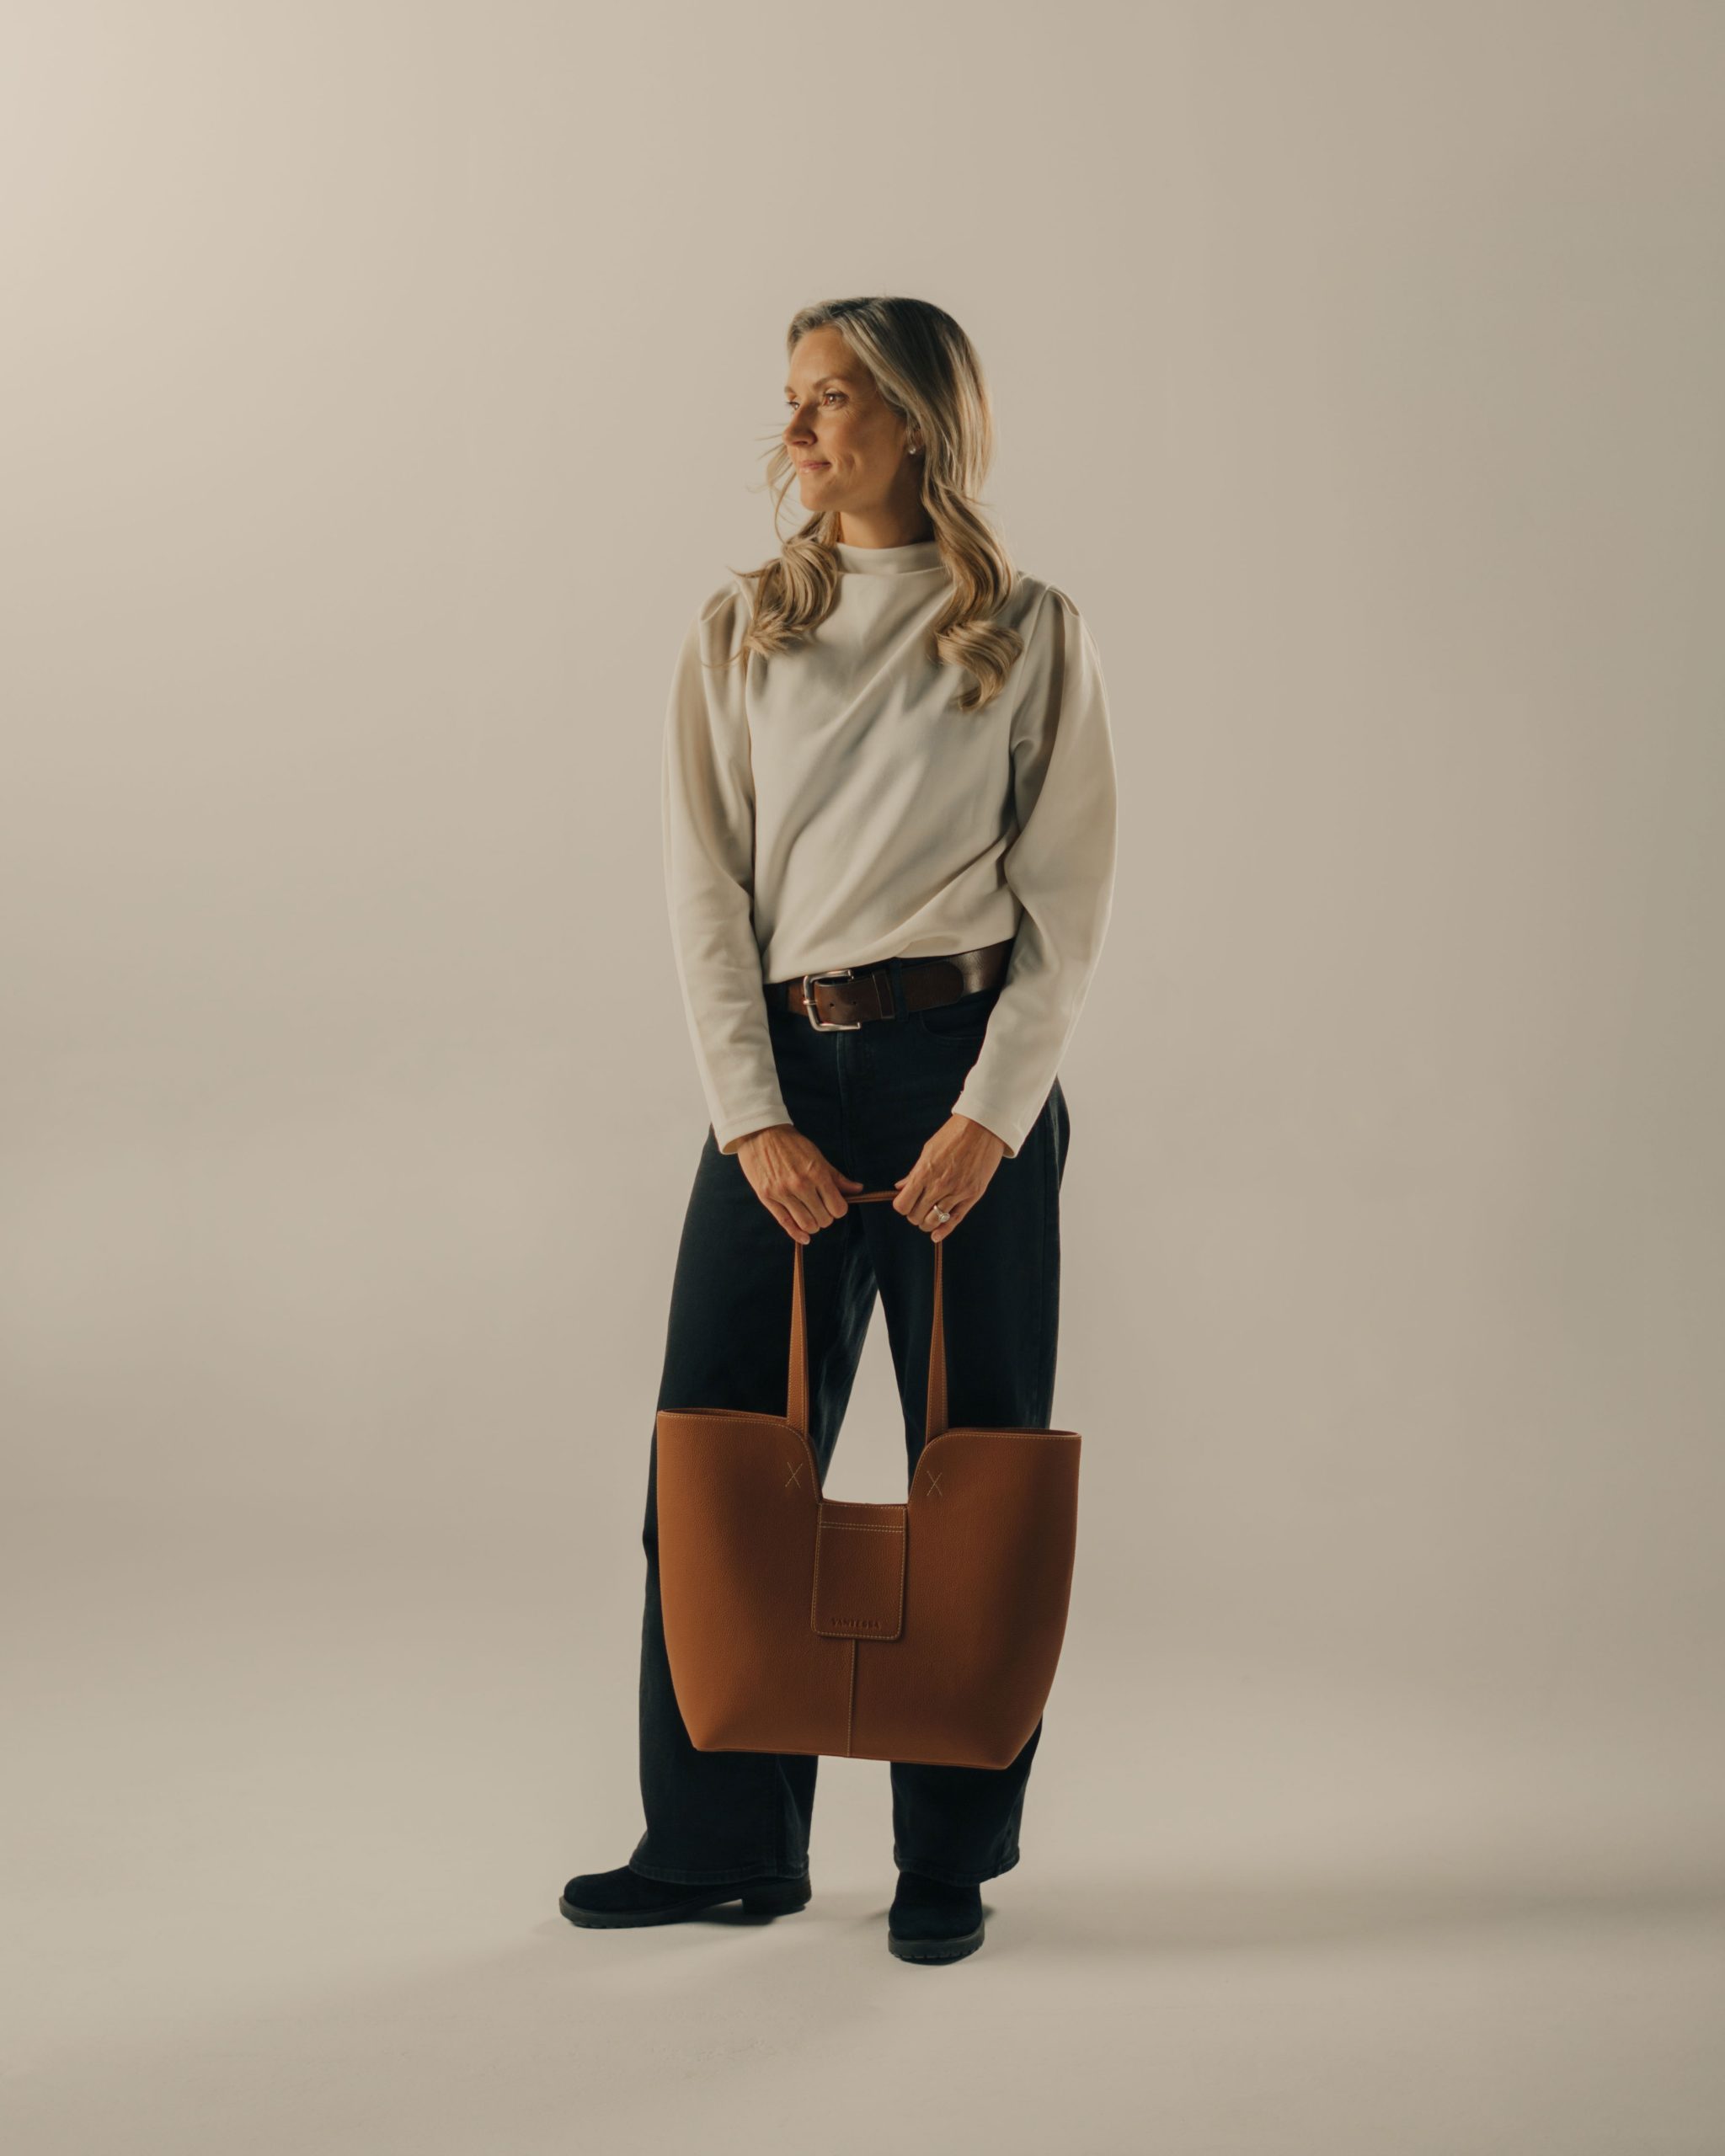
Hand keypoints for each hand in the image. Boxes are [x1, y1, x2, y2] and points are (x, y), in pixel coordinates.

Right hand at [735, 1124, 866, 1243]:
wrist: (761, 1134)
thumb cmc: (792, 1144)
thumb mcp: (818, 1157)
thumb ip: (837, 1177)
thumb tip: (858, 1189)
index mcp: (816, 1173)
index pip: (838, 1207)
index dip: (839, 1209)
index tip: (834, 1204)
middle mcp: (800, 1185)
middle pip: (824, 1219)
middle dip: (826, 1217)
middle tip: (821, 1209)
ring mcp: (782, 1193)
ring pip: (806, 1224)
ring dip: (812, 1225)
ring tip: (810, 1216)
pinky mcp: (767, 1198)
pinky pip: (785, 1223)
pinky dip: (797, 1234)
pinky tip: (804, 1237)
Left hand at [893, 1115, 1007, 1241]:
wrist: (982, 1128)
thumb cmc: (953, 1135)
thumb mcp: (928, 1150)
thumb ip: (914, 1173)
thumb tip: (900, 1187)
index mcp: (924, 1172)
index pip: (903, 1205)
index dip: (902, 1206)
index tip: (905, 1202)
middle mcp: (939, 1185)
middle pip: (916, 1215)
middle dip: (914, 1214)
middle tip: (918, 1207)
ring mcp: (957, 1192)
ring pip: (934, 1221)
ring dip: (927, 1222)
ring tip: (928, 1216)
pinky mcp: (973, 1195)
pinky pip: (955, 1220)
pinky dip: (943, 1231)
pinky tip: (936, 1236)